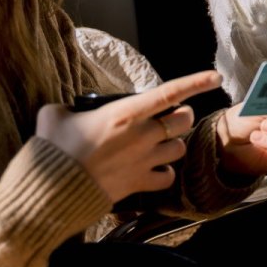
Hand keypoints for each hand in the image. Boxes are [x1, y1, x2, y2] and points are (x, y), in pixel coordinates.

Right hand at [36, 70, 222, 202]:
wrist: (52, 190)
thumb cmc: (53, 149)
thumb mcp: (55, 115)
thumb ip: (70, 108)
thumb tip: (71, 110)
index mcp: (125, 114)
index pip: (170, 93)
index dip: (195, 82)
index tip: (214, 76)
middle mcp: (141, 136)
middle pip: (183, 121)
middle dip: (181, 116)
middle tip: (170, 117)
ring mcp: (144, 161)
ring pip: (179, 149)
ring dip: (172, 144)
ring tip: (158, 143)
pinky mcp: (140, 184)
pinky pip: (168, 177)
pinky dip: (165, 173)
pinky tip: (154, 169)